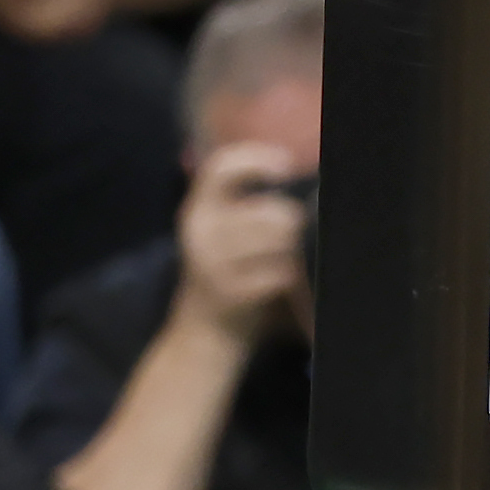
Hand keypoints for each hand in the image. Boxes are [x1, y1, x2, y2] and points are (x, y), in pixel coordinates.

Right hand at [173, 140, 309, 344]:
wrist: (205, 330)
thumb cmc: (223, 272)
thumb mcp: (218, 231)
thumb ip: (241, 203)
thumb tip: (288, 173)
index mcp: (197, 209)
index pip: (220, 167)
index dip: (255, 159)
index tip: (285, 164)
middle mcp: (200, 231)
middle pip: (267, 211)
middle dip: (291, 220)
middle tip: (292, 231)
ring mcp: (214, 264)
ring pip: (277, 241)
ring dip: (290, 250)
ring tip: (281, 258)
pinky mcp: (232, 293)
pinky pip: (279, 273)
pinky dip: (286, 276)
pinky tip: (278, 281)